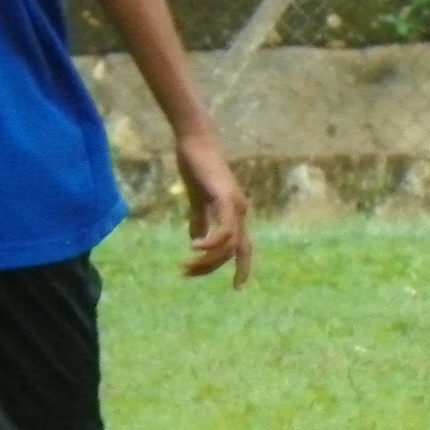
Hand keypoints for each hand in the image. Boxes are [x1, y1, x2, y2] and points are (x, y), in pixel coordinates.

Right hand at [175, 129, 252, 285]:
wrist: (195, 141)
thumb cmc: (196, 166)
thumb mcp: (196, 199)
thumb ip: (199, 219)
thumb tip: (196, 241)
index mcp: (235, 212)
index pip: (243, 247)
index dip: (242, 268)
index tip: (237, 288)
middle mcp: (240, 211)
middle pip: (235, 251)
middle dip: (212, 268)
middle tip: (187, 274)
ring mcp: (235, 205)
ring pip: (229, 245)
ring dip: (207, 260)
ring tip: (186, 265)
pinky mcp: (225, 198)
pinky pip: (224, 230)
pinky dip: (210, 243)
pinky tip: (193, 247)